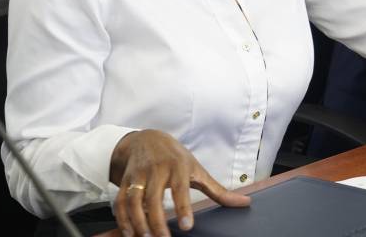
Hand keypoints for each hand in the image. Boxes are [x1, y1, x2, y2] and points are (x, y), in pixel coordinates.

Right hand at [110, 130, 249, 236]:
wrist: (146, 138)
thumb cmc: (175, 156)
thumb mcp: (197, 168)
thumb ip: (218, 190)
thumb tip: (245, 203)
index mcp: (178, 166)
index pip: (180, 187)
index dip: (182, 206)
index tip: (187, 225)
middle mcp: (156, 169)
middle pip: (153, 197)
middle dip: (157, 220)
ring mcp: (138, 174)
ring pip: (133, 199)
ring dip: (137, 221)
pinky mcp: (124, 181)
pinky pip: (120, 201)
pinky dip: (122, 219)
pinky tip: (130, 233)